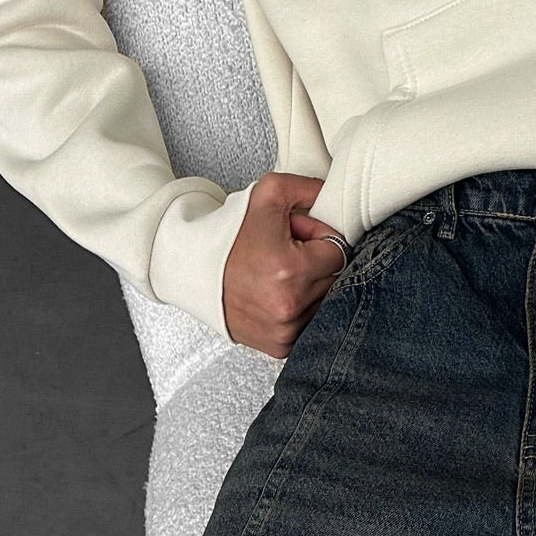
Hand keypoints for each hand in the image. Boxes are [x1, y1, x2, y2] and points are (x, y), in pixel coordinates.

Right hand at [223, 172, 348, 356]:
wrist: (195, 271)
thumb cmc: (228, 237)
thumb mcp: (268, 194)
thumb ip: (308, 188)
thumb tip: (334, 199)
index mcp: (291, 270)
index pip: (339, 252)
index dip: (320, 238)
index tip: (299, 236)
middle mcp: (290, 306)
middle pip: (334, 278)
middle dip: (315, 262)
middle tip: (286, 253)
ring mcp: (286, 331)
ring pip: (324, 303)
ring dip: (310, 287)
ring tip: (279, 275)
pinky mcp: (280, 346)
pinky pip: (309, 324)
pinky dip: (300, 309)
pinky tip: (277, 296)